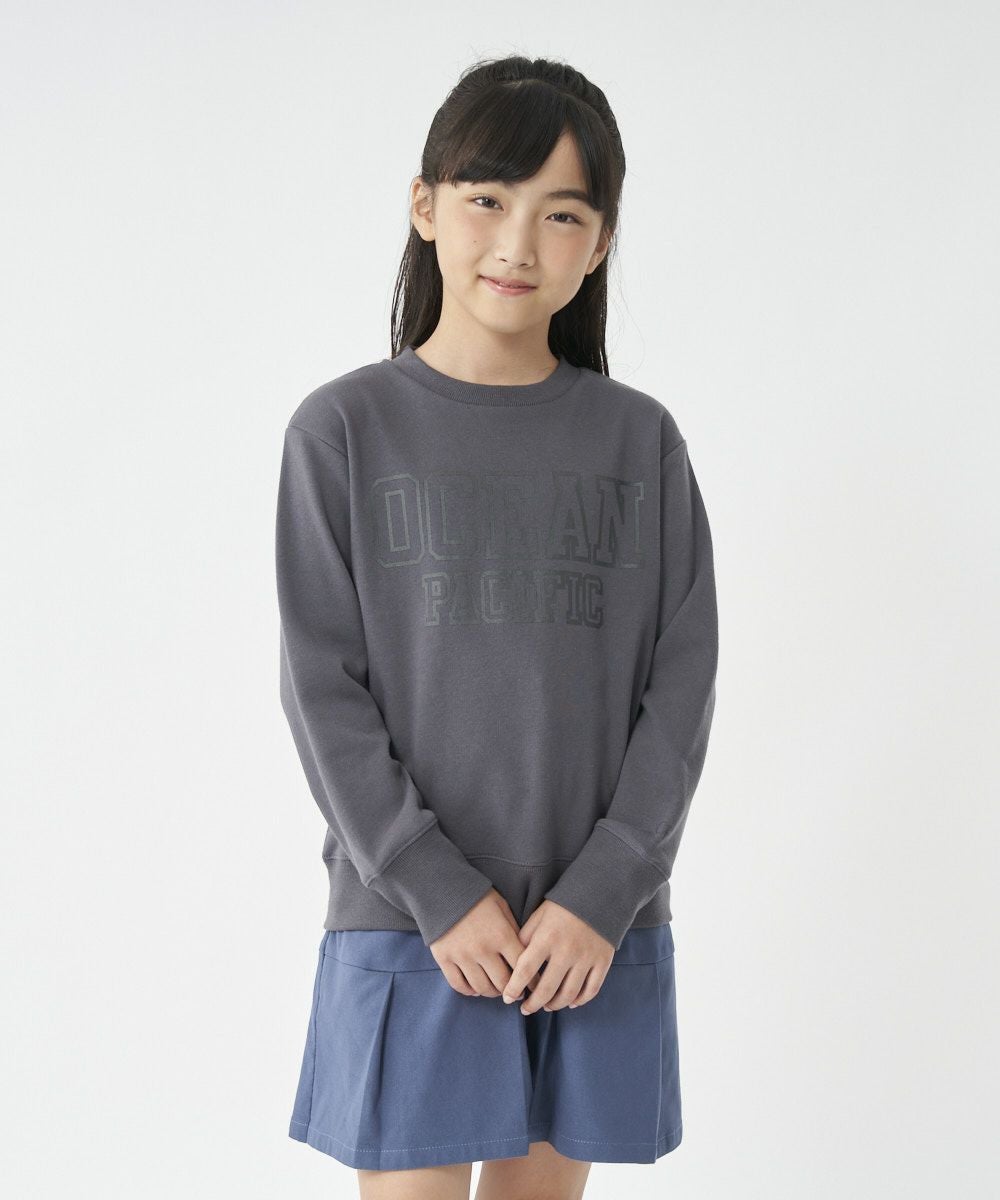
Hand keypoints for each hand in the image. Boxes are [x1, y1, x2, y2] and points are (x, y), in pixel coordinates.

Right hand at [429, 888, 543, 999]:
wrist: (442, 887)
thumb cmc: (476, 896)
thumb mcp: (501, 906)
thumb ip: (513, 929)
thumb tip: (523, 952)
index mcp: (501, 935)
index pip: (522, 967)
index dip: (531, 980)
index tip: (534, 986)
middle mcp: (483, 949)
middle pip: (503, 983)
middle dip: (512, 991)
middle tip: (515, 992)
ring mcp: (462, 956)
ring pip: (482, 988)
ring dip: (492, 993)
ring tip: (496, 990)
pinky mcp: (444, 959)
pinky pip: (459, 985)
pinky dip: (469, 991)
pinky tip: (475, 989)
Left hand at [502, 900, 614, 1013]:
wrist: (598, 895)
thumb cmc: (563, 906)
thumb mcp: (539, 916)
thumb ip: (525, 937)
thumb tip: (514, 962)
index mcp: (547, 937)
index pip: (526, 970)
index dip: (514, 987)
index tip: (507, 998)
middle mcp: (566, 950)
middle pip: (547, 989)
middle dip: (533, 1004)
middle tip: (526, 1009)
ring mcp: (586, 958)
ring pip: (569, 994)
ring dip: (555, 1005)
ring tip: (546, 1007)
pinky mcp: (602, 961)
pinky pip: (590, 990)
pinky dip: (579, 1001)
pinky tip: (570, 1003)